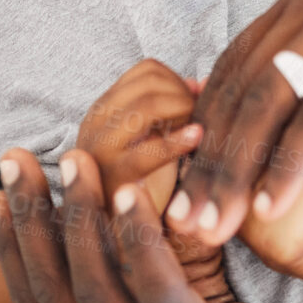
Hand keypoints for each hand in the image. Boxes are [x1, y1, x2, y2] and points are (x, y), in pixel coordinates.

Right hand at [0, 148, 302, 302]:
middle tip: (16, 161)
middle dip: (30, 223)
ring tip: (75, 162)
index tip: (0, 196)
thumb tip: (127, 224)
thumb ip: (155, 297)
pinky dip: (139, 243)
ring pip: (99, 290)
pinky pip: (161, 295)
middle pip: (57, 295)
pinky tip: (131, 195)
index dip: (14, 253)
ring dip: (80, 220)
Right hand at [77, 59, 202, 213]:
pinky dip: (178, 141)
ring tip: (197, 133)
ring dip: (183, 111)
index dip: (181, 80)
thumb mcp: (155, 136)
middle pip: (151, 83)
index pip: (148, 69)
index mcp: (105, 107)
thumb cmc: (144, 181)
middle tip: (200, 119)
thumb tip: (206, 82)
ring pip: (148, 105)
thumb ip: (177, 105)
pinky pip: (149, 151)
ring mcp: (100, 148)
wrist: (118, 234)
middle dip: (185, 95)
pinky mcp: (114, 177)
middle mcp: (95, 122)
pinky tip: (197, 138)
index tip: (196, 103)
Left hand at [170, 0, 302, 247]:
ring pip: (271, 102)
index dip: (206, 132)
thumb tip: (301, 104)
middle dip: (207, 163)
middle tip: (181, 226)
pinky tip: (271, 206)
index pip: (236, 69)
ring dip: (235, 171)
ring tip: (213, 229)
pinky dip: (292, 161)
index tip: (184, 188)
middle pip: (242, 89)